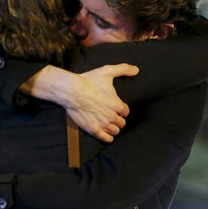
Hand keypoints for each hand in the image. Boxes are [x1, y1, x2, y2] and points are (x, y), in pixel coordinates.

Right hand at [18, 64, 138, 142]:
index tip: (117, 108)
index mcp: (117, 104)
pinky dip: (108, 138)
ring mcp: (103, 124)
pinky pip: (106, 138)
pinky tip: (107, 135)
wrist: (71, 90)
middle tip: (112, 115)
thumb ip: (123, 70)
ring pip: (115, 131)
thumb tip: (136, 70)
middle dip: (118, 119)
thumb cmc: (89, 81)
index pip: (126, 112)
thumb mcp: (107, 72)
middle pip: (121, 123)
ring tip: (109, 124)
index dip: (122, 110)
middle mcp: (112, 116)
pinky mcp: (93, 129)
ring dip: (113, 128)